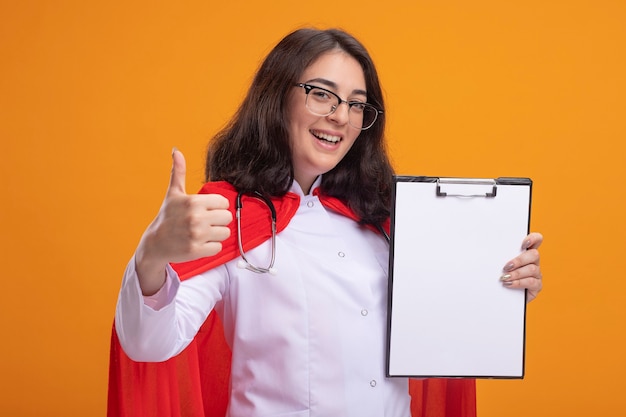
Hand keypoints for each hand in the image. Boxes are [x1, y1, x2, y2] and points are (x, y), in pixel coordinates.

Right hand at [135, 148, 232, 294]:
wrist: (155, 243)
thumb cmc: (167, 217)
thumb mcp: (173, 194)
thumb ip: (178, 172)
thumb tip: (176, 151)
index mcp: (193, 201)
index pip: (224, 203)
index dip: (216, 207)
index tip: (205, 210)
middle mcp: (196, 217)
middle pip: (227, 217)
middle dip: (218, 220)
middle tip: (204, 222)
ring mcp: (196, 234)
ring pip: (225, 233)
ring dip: (216, 234)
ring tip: (202, 233)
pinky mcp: (196, 250)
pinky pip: (218, 247)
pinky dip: (211, 247)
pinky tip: (199, 243)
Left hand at [500, 232, 542, 301]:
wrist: (500, 296)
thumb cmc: (497, 276)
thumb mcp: (497, 264)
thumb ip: (497, 255)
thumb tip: (484, 248)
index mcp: (525, 252)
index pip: (536, 240)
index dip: (533, 238)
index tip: (523, 244)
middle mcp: (533, 262)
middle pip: (534, 254)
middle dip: (519, 260)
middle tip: (506, 267)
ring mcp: (537, 274)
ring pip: (532, 269)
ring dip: (516, 273)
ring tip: (504, 278)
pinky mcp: (536, 286)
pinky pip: (531, 282)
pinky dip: (518, 283)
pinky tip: (509, 284)